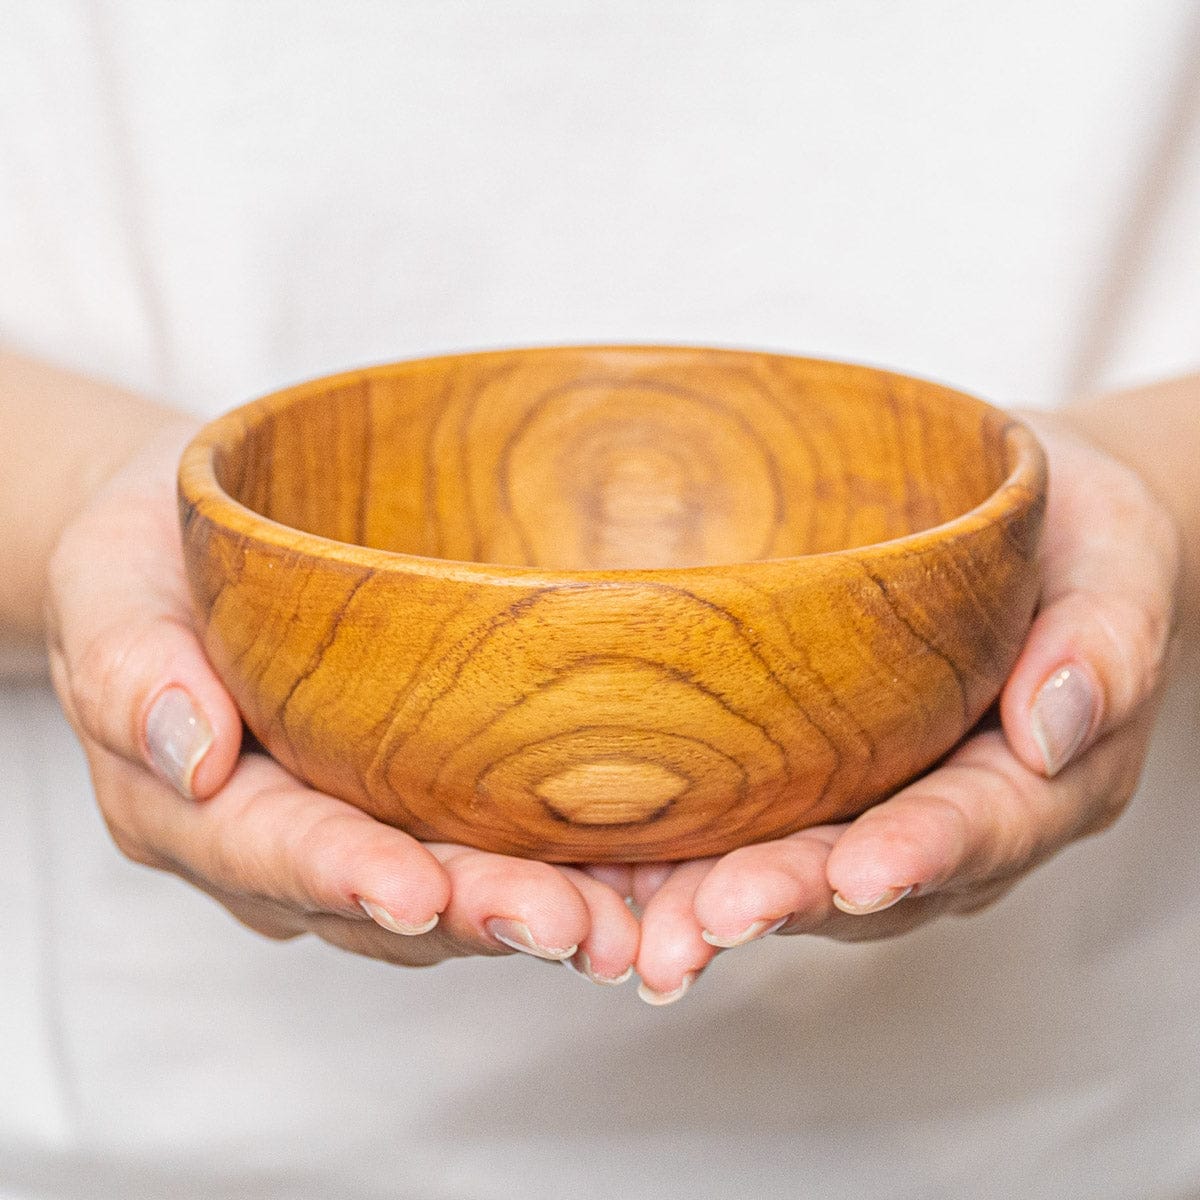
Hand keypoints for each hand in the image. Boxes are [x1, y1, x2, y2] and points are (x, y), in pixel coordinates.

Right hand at [45, 422, 638, 980]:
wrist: (194, 552)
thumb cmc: (149, 563)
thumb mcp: (110, 589)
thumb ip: (132, 670)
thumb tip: (187, 747)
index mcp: (202, 807)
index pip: (274, 850)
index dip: (348, 877)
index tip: (417, 893)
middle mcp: (290, 844)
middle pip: (387, 899)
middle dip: (481, 915)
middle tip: (572, 927)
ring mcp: (364, 831)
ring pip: (455, 894)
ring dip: (539, 910)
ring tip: (630, 922)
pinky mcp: (424, 802)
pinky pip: (492, 845)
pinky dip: (567, 866)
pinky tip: (644, 869)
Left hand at [629, 411, 1180, 1002]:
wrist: (1024, 538)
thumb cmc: (1074, 545)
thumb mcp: (1113, 566)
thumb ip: (1103, 643)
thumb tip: (1057, 724)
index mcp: (1035, 781)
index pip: (979, 827)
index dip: (920, 855)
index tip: (862, 876)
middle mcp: (946, 816)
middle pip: (865, 876)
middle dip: (786, 899)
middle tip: (706, 920)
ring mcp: (872, 805)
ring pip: (794, 869)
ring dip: (715, 902)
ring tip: (640, 927)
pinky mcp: (811, 779)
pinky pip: (748, 826)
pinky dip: (680, 855)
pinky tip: (611, 868)